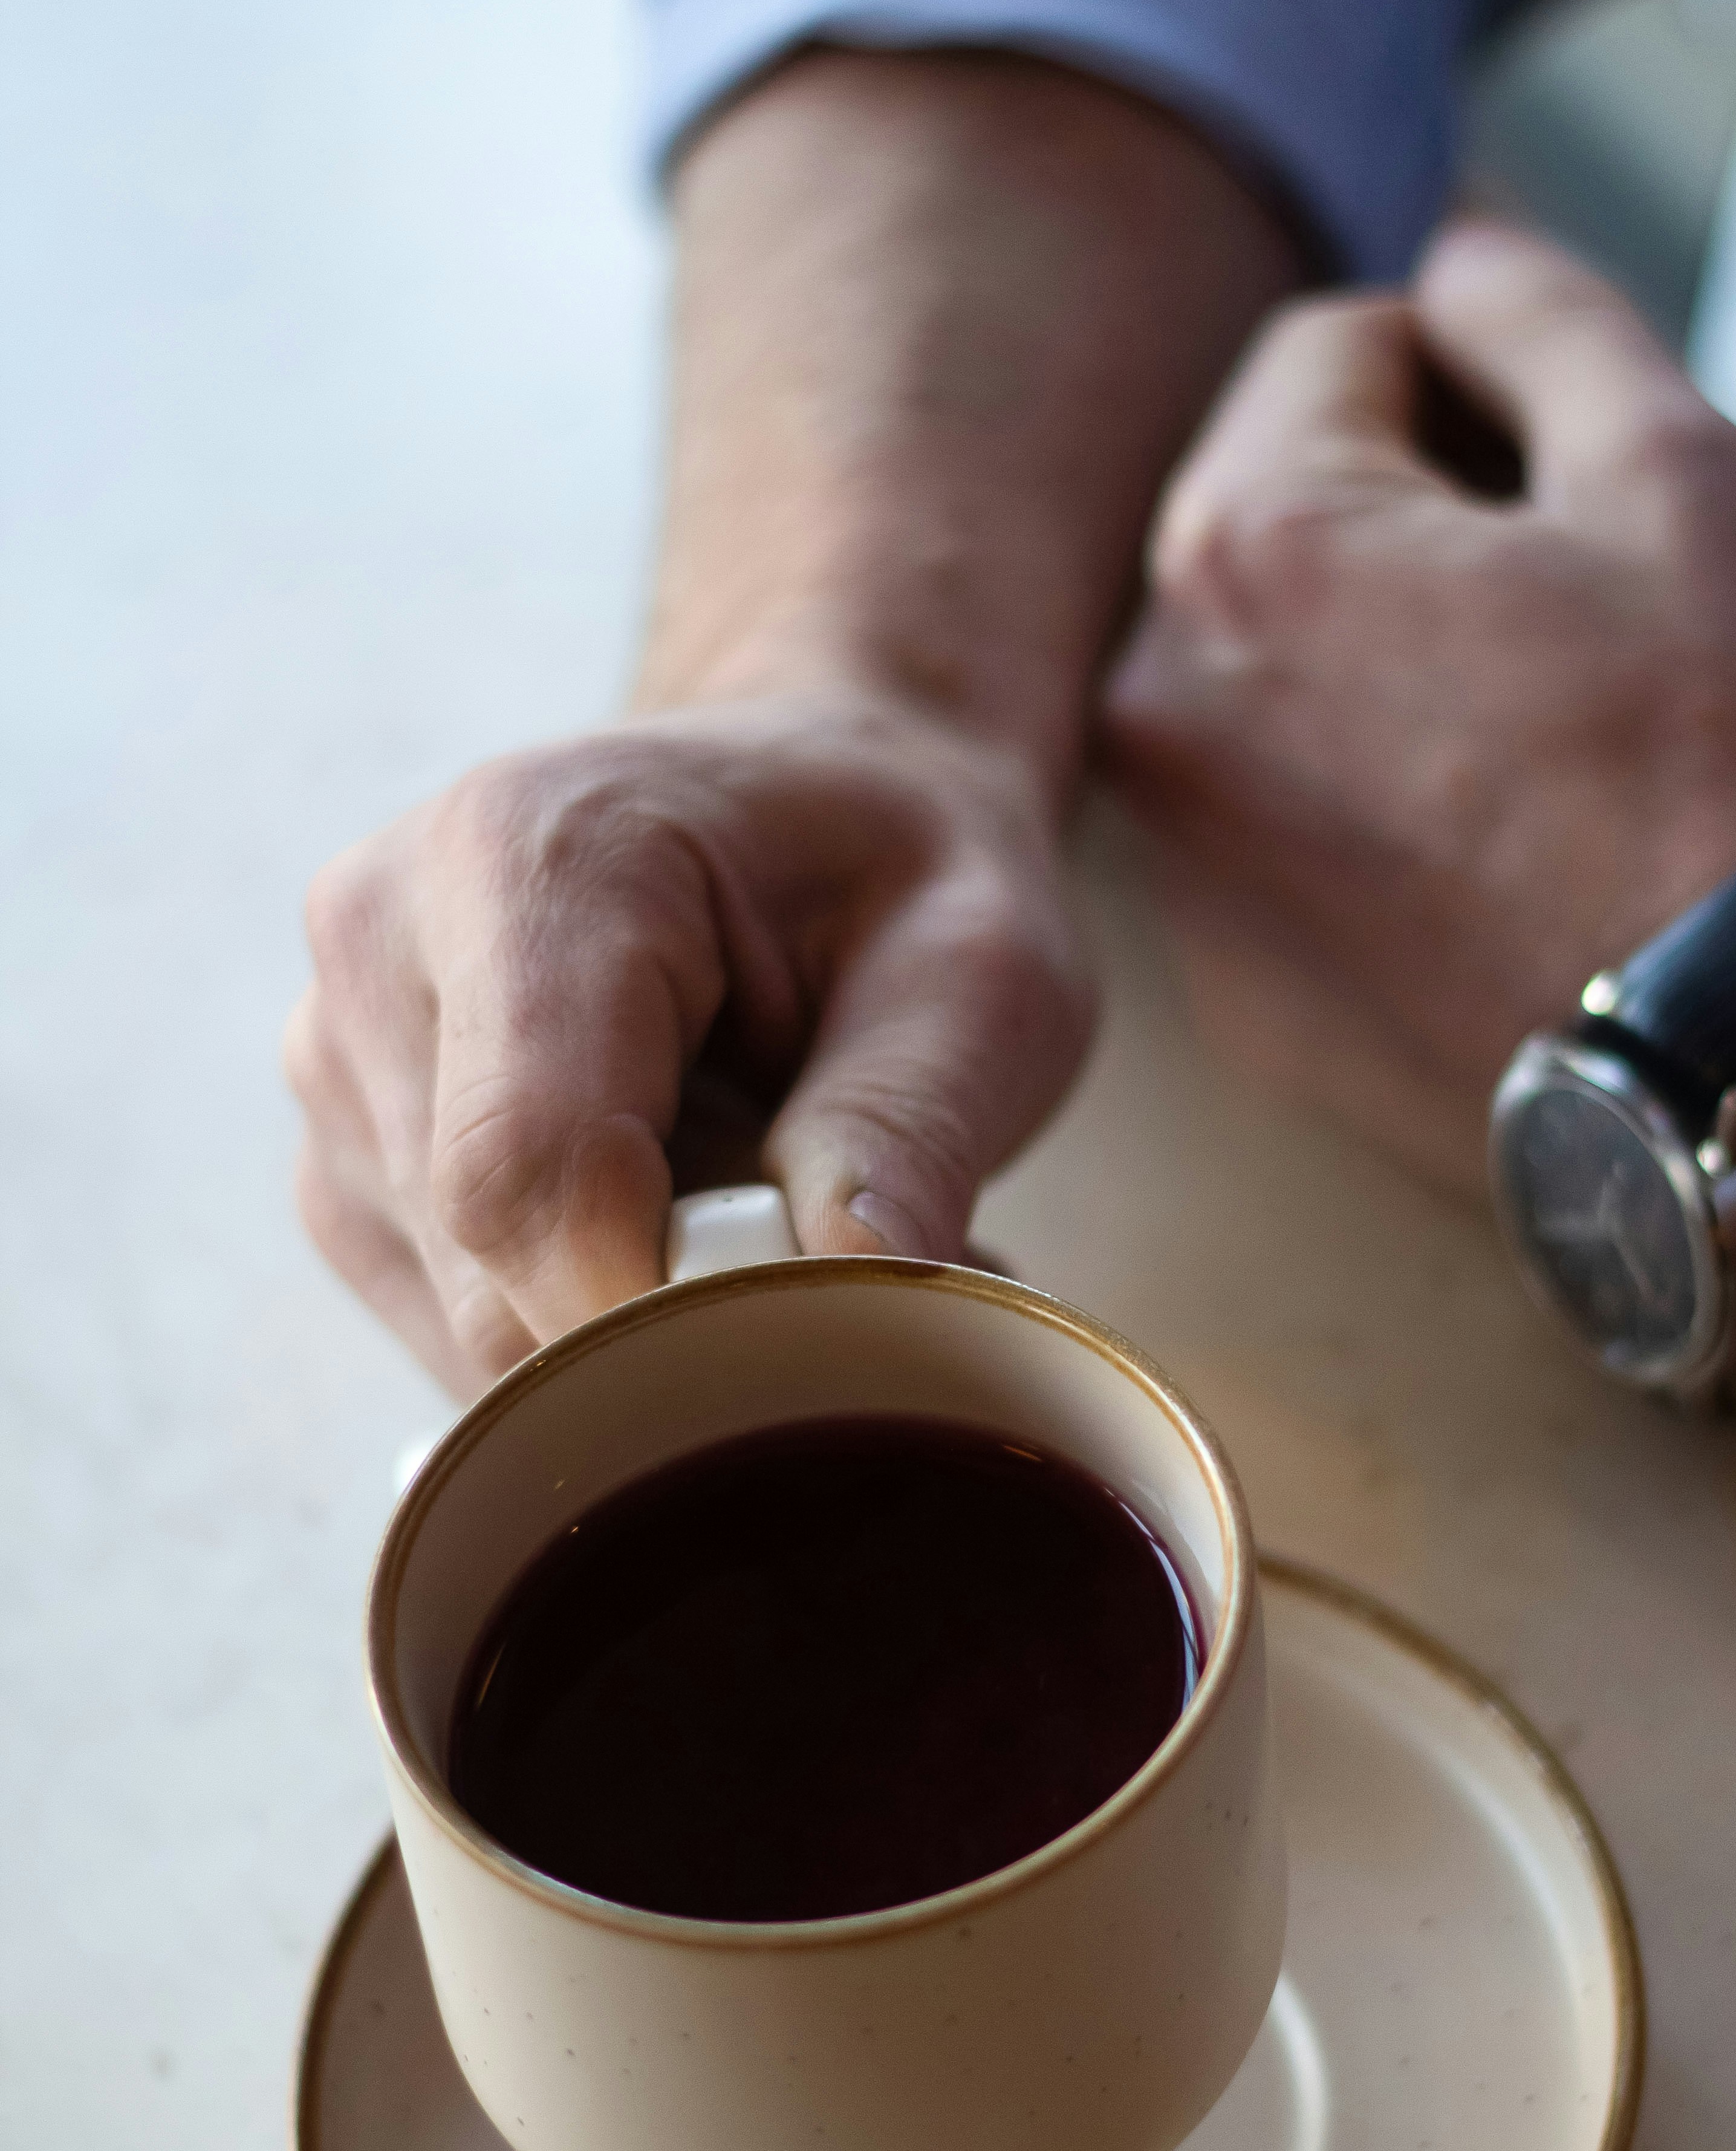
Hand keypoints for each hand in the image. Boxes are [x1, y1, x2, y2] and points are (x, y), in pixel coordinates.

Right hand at [285, 689, 1090, 1395]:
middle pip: (487, 1273)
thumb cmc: (894, 867)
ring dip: (640, 1334)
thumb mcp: (979, 967)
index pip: (522, 1171)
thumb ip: (908, 1125)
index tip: (809, 1356)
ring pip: (465, 1327)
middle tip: (839, 1263)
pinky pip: (452, 1330)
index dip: (656, 1317)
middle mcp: (383, 948)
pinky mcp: (348, 1158)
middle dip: (678, 1331)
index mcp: (524, 856)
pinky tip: (685, 1234)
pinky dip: (589, 1329)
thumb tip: (843, 1287)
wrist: (813, 794)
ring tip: (769, 1220)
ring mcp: (341, 1060)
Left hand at [1104, 222, 1735, 1193]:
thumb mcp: (1673, 469)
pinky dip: (1350, 809)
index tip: (1565, 466)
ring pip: (1263, 671)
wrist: (1726, 1059)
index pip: (1327, 347)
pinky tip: (1482, 852)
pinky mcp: (1223, 985)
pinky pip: (1266, 830)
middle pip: (1273, 507)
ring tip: (1527, 734)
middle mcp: (1156, 698)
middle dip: (1410, 515)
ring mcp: (1177, 861)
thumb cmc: (1713, 775)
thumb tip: (1454, 253)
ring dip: (1371, 660)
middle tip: (1564, 605)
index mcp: (1245, 539)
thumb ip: (1536, 313)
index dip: (1470, 376)